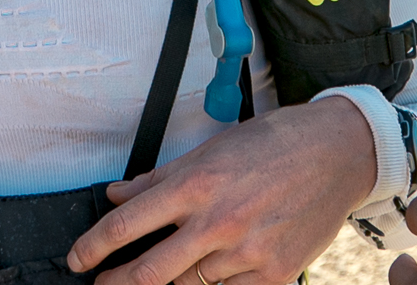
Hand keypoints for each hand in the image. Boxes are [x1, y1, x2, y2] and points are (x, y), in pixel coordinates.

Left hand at [66, 96, 376, 284]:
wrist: (338, 153)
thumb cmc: (273, 144)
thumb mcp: (211, 149)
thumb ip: (160, 178)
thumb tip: (117, 195)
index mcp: (197, 185)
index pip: (126, 225)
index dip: (93, 248)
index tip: (78, 260)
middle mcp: (218, 222)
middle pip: (147, 273)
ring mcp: (247, 254)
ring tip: (149, 280)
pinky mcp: (274, 275)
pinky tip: (201, 279)